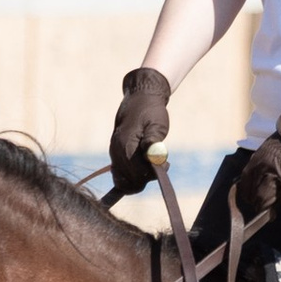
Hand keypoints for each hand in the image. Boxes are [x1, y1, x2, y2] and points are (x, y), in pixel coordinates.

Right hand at [109, 67, 171, 198]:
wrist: (139, 99)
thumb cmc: (151, 112)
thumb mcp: (157, 124)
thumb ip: (153, 141)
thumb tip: (153, 157)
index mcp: (126, 146)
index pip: (138, 174)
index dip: (153, 174)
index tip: (166, 163)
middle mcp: (117, 152)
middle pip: (130, 181)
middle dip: (147, 177)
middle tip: (161, 163)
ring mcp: (114, 155)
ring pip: (124, 181)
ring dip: (140, 179)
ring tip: (152, 164)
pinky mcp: (115, 155)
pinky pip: (120, 176)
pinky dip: (131, 178)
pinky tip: (143, 168)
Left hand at [235, 91, 280, 222]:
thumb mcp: (272, 147)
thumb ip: (265, 161)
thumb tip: (261, 177)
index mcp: (257, 158)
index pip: (244, 182)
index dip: (249, 193)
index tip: (253, 198)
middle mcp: (263, 166)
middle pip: (253, 195)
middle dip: (259, 203)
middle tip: (266, 207)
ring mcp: (277, 173)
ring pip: (266, 200)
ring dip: (272, 205)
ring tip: (277, 204)